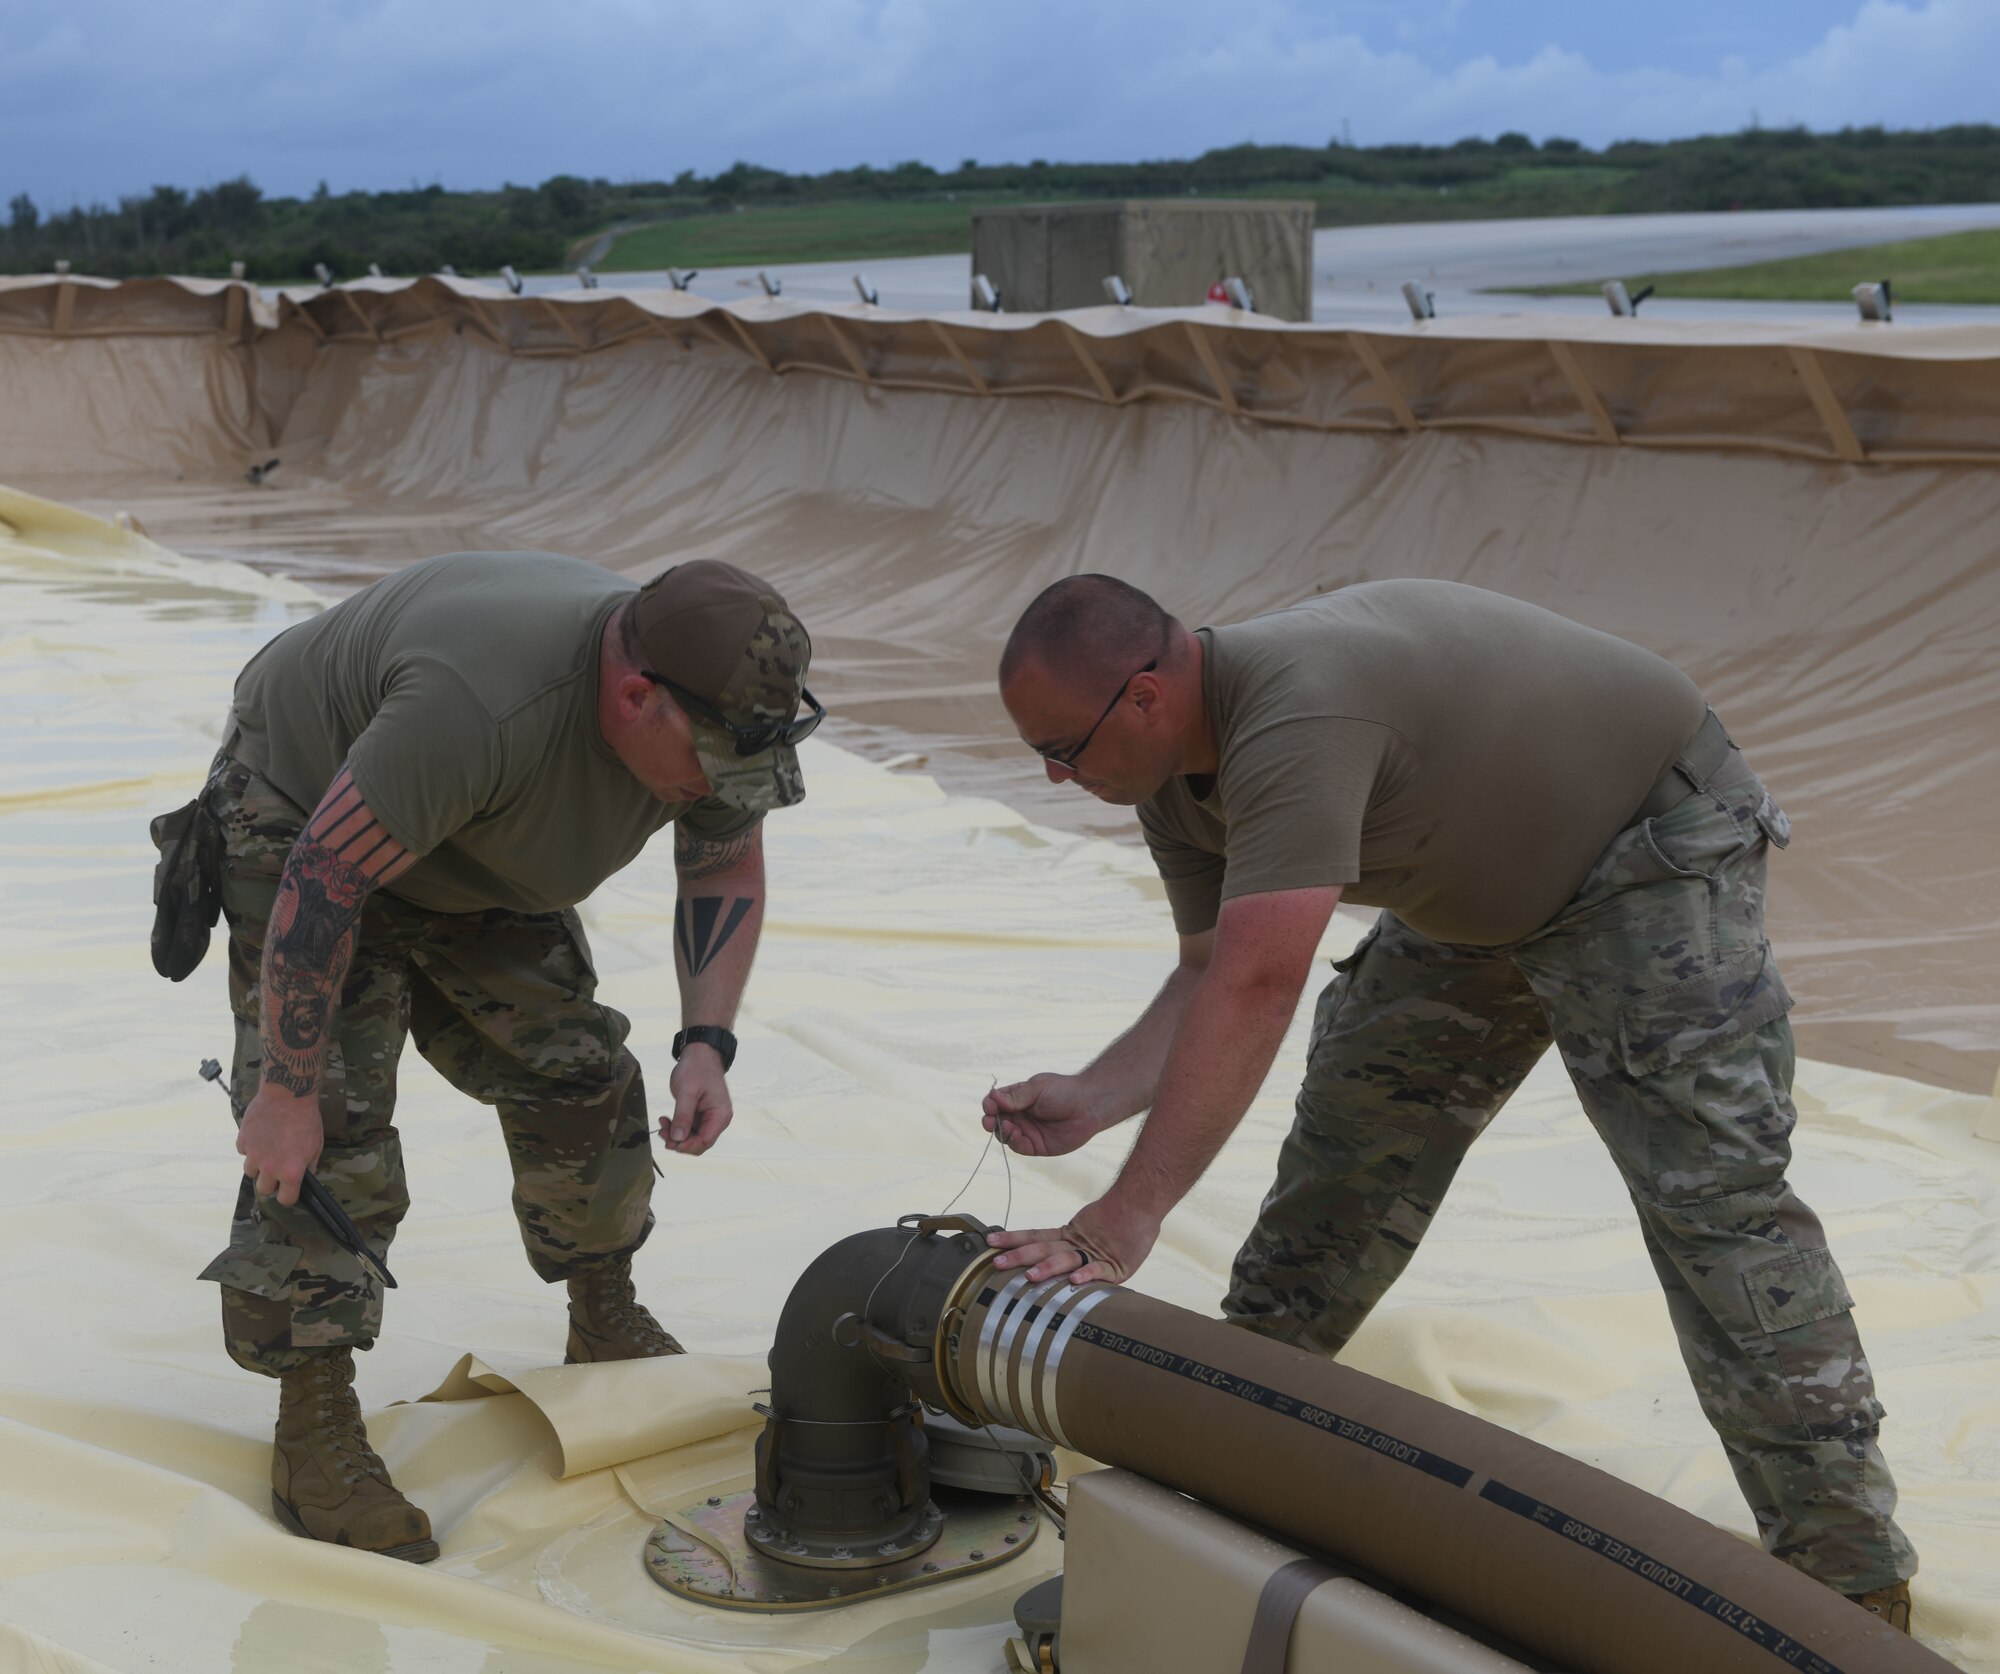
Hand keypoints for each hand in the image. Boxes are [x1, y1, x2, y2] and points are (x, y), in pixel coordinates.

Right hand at [238, 1083, 323, 1205]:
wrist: (288, 1094)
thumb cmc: (306, 1118)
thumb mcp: (316, 1145)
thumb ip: (309, 1165)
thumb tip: (305, 1178)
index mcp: (291, 1171)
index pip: (285, 1199)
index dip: (288, 1195)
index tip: (290, 1189)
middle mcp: (270, 1167)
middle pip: (264, 1189)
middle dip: (271, 1182)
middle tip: (277, 1169)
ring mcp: (253, 1154)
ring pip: (250, 1171)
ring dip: (258, 1165)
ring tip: (269, 1150)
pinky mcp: (243, 1140)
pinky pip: (243, 1151)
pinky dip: (250, 1147)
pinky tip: (261, 1135)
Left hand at [664, 1046, 732, 1155]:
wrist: (699, 1054)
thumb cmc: (697, 1068)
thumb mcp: (687, 1092)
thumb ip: (683, 1117)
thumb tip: (678, 1139)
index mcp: (720, 1115)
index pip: (705, 1141)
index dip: (687, 1146)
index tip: (671, 1142)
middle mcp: (717, 1119)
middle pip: (699, 1143)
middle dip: (679, 1141)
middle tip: (663, 1132)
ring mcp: (709, 1117)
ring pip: (692, 1137)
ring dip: (675, 1135)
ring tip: (662, 1124)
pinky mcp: (700, 1114)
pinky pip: (688, 1129)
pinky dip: (676, 1127)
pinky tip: (666, 1119)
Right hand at [981, 1073, 1104, 1157]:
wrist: (1088, 1106)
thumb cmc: (1064, 1091)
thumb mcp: (1037, 1089)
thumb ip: (1016, 1097)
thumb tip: (992, 1098)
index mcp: (1018, 1098)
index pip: (995, 1103)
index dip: (989, 1105)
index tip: (990, 1105)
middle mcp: (1020, 1115)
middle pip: (996, 1121)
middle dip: (989, 1121)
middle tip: (989, 1121)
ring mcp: (1027, 1131)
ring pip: (1005, 1135)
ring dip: (1001, 1131)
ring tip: (1007, 1125)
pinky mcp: (1036, 1146)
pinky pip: (1019, 1147)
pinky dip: (1014, 1141)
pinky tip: (1016, 1133)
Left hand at [988, 1193, 1161, 1285]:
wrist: (1143, 1203)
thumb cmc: (1120, 1219)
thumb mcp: (1089, 1231)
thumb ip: (1072, 1244)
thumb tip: (1050, 1256)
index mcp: (1069, 1236)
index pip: (1036, 1236)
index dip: (1013, 1238)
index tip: (990, 1240)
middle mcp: (1077, 1243)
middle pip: (1043, 1248)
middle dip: (1019, 1256)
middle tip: (996, 1262)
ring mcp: (1095, 1254)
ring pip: (1067, 1259)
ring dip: (1047, 1267)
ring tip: (1030, 1276)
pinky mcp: (1116, 1265)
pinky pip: (1099, 1271)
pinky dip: (1087, 1275)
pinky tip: (1074, 1282)